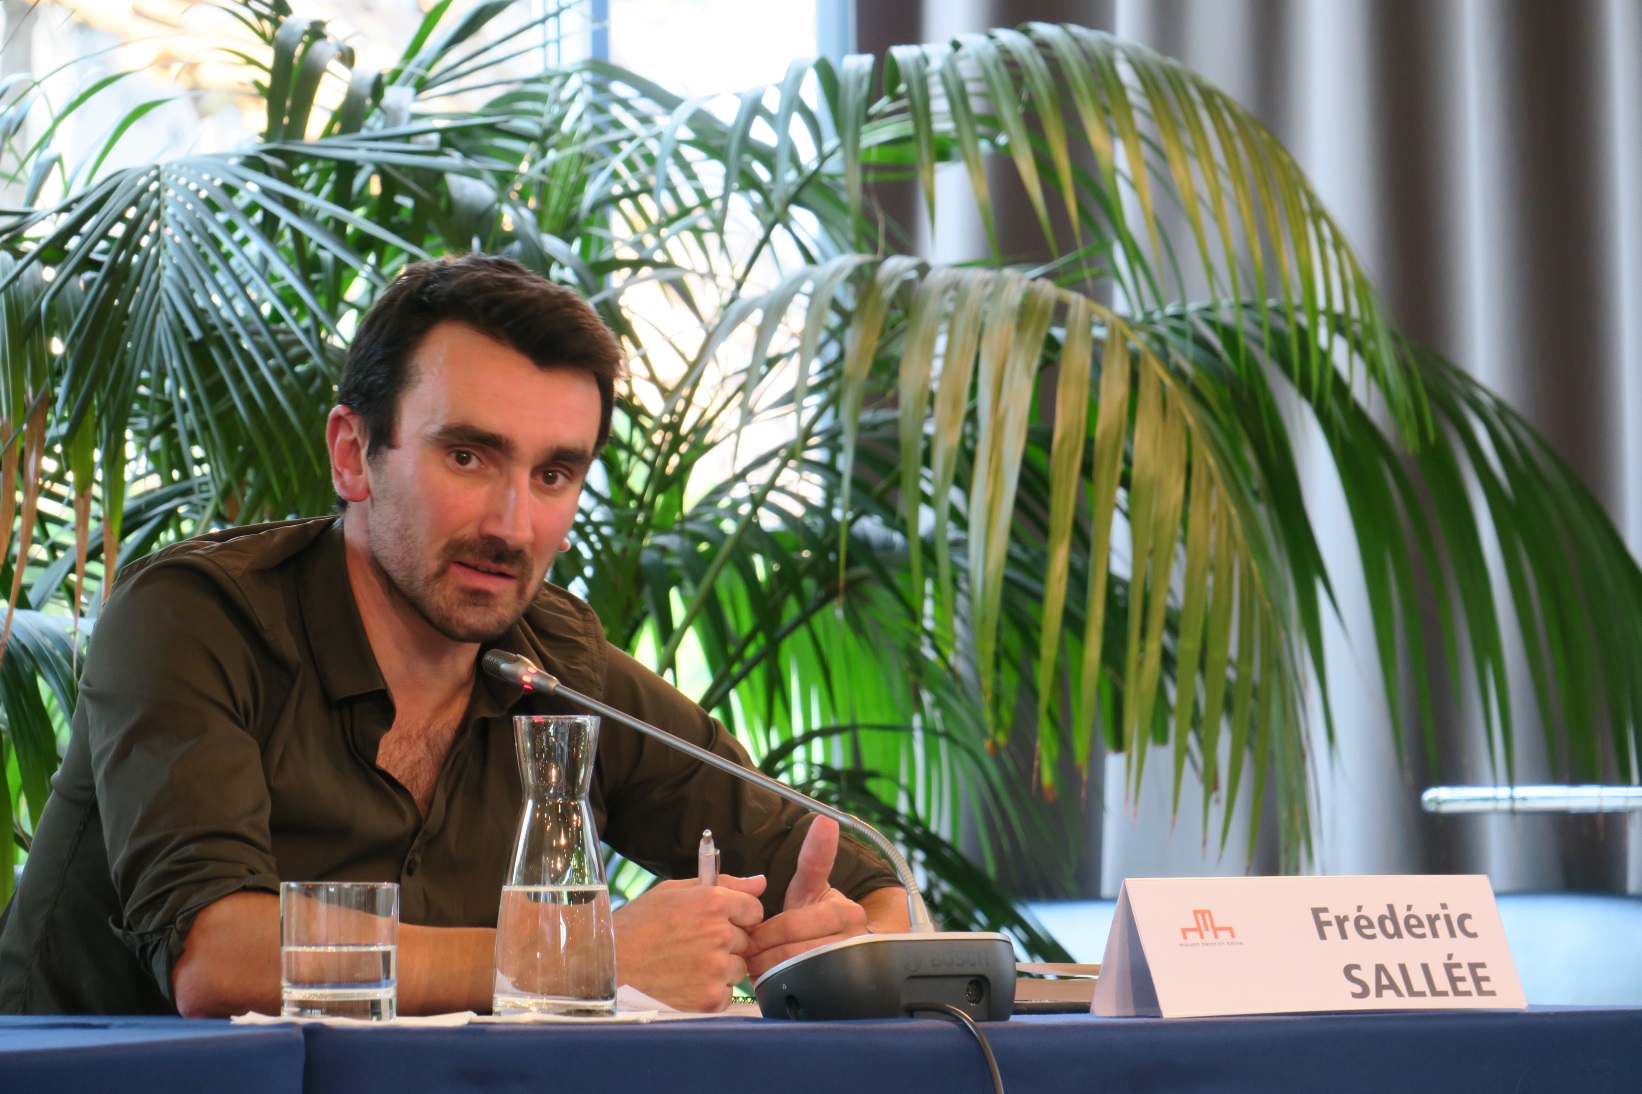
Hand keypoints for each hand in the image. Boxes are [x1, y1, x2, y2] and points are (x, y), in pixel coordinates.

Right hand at [613, 874, 765, 1011]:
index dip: (737, 915)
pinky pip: (727, 993)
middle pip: (746, 939)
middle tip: (694, 944)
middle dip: (727, 941)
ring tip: (688, 963)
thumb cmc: (639, 924)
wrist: (610, 965)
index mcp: (712, 902)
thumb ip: (724, 884)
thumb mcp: (675, 892)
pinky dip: (712, 990)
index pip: (754, 909)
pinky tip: (687, 981)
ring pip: (739, 967)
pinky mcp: (709, 998)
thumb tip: (760, 883)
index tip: (719, 921)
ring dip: (721, 967)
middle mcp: (719, 934)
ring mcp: (715, 968)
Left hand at [744, 817, 869, 980]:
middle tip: (748, 947)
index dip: (767, 931)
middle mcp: (851, 941)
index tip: (755, 933)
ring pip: (792, 971)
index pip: (791, 923)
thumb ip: (815, 855)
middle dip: (763, 949)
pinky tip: (772, 976)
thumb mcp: (813, 885)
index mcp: (845, 912)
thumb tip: (825, 820)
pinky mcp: (837, 992)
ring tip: (757, 960)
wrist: (845, 946)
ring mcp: (845, 969)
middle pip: (789, 949)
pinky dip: (778, 984)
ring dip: (768, 967)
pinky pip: (797, 990)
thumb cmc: (819, 914)